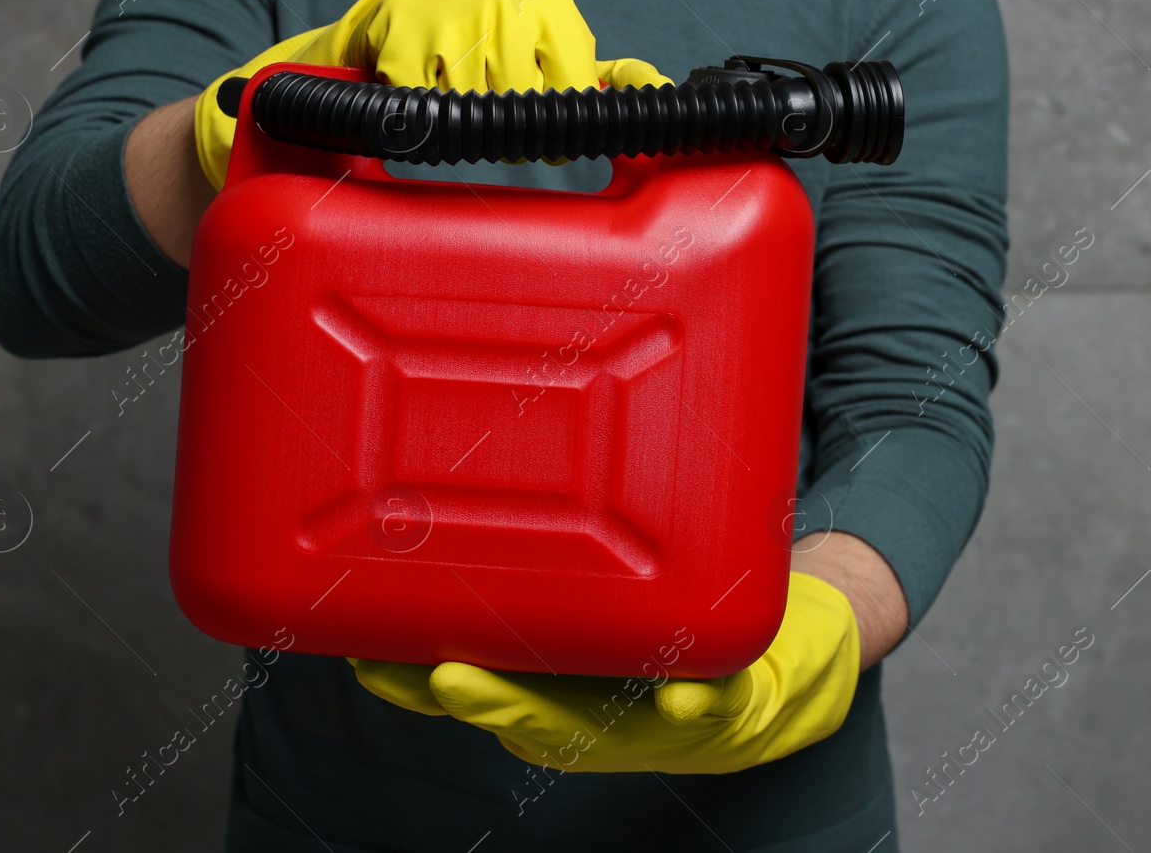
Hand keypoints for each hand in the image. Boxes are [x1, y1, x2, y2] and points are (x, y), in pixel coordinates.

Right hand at [193, 0, 670, 188]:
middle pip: (521, 105)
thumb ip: (609, 78)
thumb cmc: (493, 42)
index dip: (556, 129)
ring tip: (456, 99)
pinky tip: (420, 95)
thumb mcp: (554, 49)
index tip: (541, 135)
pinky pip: (421, 101)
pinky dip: (418, 114)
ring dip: (461, 121)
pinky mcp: (404, 32)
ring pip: (473, 107)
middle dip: (507, 129)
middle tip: (490, 117)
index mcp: (551, 7)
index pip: (571, 91)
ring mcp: (454, 12)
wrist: (405, 11)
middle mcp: (507, 0)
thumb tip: (662, 91)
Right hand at [349, 571, 859, 774]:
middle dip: (468, 695)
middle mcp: (596, 710)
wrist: (794, 648)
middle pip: (518, 711)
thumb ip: (556, 524)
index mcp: (555, 678)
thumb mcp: (611, 565)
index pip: (467, 678)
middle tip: (423, 670)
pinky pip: (713, 704)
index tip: (356, 651)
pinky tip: (682, 697)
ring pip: (592, 724)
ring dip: (537, 711)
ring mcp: (660, 714)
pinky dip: (695, 705)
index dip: (406, 674)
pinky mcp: (734, 695)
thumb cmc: (676, 600)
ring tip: (489, 687)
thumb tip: (475, 427)